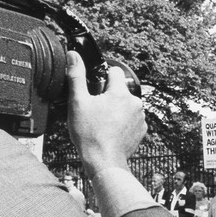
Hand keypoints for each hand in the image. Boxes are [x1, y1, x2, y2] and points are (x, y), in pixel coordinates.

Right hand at [66, 51, 144, 177]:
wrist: (104, 161)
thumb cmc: (90, 133)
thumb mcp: (78, 102)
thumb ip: (76, 76)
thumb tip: (74, 55)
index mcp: (121, 93)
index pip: (114, 71)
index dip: (102, 76)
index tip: (94, 86)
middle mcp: (135, 103)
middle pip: (120, 89)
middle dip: (108, 94)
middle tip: (94, 108)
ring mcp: (140, 117)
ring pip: (126, 104)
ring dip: (116, 108)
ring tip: (102, 121)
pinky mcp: (142, 130)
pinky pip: (131, 118)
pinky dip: (122, 121)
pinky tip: (110, 129)